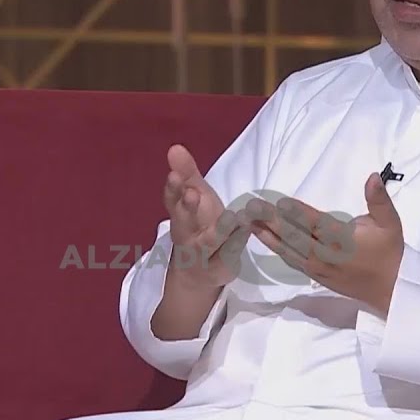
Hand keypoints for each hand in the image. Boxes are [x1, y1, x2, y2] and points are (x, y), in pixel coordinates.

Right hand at [162, 144, 248, 290]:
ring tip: (230, 216)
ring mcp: (202, 254)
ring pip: (208, 242)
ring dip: (218, 229)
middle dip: (187, 207)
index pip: (172, 199)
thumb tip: (175, 147)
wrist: (197, 271)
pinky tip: (246, 232)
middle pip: (184, 221)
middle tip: (192, 193)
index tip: (174, 175)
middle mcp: (186, 234)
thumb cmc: (198, 223)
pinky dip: (236, 246)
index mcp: (180, 214)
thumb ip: (187, 173)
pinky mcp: (219, 268)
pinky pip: (228, 256)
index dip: (173, 189)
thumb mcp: (194, 196)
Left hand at [247, 172, 405, 315]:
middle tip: (251, 207)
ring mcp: (318, 267)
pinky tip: (264, 238)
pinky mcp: (315, 276)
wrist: (390, 290)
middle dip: (271, 221)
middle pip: (294, 235)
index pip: (314, 222)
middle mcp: (325, 254)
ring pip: (288, 249)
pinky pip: (291, 260)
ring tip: (249, 221)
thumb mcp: (390, 223)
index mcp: (342, 239)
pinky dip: (276, 248)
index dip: (296, 212)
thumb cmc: (389, 252)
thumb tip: (371, 177)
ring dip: (267, 234)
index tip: (278, 202)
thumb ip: (379, 200)